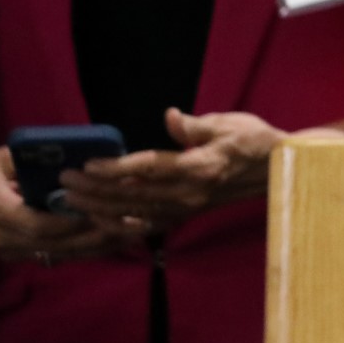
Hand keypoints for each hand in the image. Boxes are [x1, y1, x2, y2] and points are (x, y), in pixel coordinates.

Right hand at [0, 147, 127, 263]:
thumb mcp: (4, 157)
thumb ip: (36, 158)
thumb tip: (78, 152)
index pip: (31, 222)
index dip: (65, 221)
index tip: (95, 212)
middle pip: (49, 243)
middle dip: (89, 236)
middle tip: (126, 224)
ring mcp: (9, 250)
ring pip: (56, 254)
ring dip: (95, 246)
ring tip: (130, 233)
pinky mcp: (21, 256)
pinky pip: (55, 256)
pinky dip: (86, 250)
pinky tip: (115, 241)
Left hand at [55, 109, 284, 233]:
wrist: (277, 170)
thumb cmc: (254, 140)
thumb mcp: (228, 123)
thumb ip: (195, 126)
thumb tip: (171, 118)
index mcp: (199, 168)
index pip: (150, 169)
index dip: (116, 168)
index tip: (88, 164)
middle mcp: (188, 194)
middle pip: (133, 195)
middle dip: (95, 189)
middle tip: (65, 180)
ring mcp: (185, 208)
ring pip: (134, 213)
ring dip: (99, 207)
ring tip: (72, 199)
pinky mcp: (183, 215)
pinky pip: (145, 224)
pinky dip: (119, 224)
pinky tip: (98, 218)